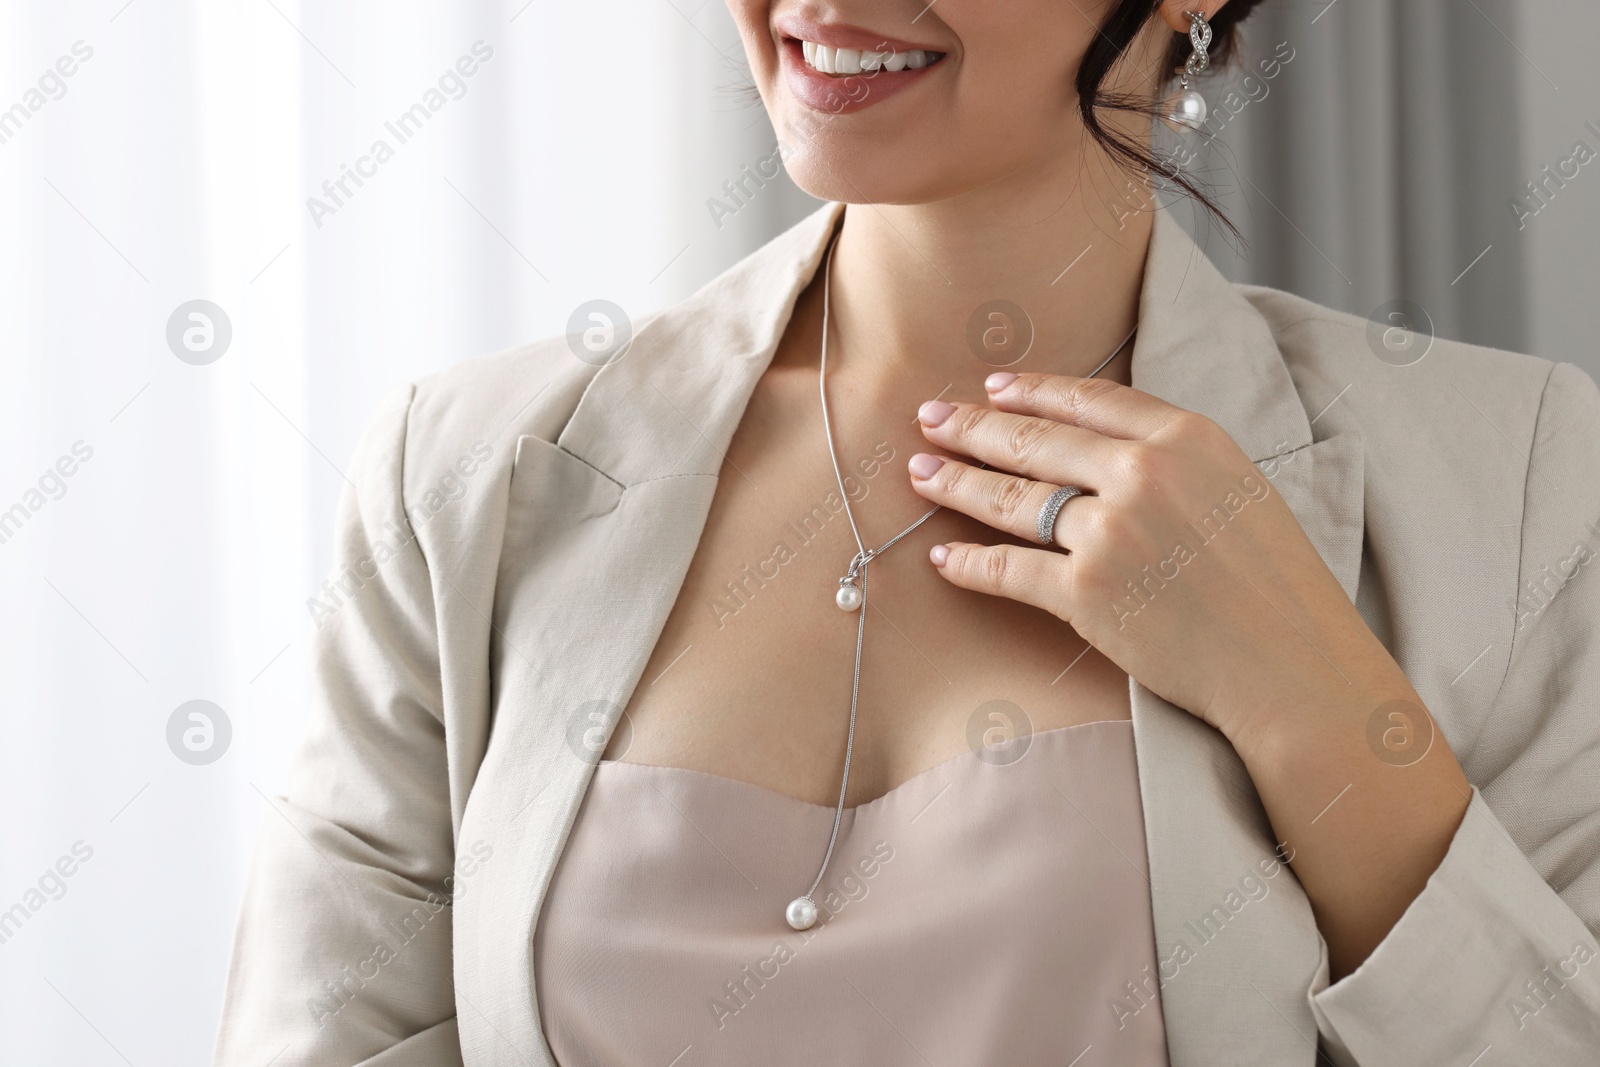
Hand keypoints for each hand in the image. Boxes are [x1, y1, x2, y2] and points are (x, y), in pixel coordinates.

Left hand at [908, 371, 1403, 743]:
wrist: (1293, 665)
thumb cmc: (1277, 585)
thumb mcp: (1239, 488)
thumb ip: (1176, 459)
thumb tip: (1110, 446)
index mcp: (1186, 437)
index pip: (1088, 398)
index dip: (1031, 390)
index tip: (992, 385)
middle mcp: (1141, 474)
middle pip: (1035, 441)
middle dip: (973, 427)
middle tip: (929, 417)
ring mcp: (1109, 532)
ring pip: (1011, 499)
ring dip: (955, 484)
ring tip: (919, 472)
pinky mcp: (1085, 593)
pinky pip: (1008, 571)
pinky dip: (969, 565)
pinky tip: (941, 558)